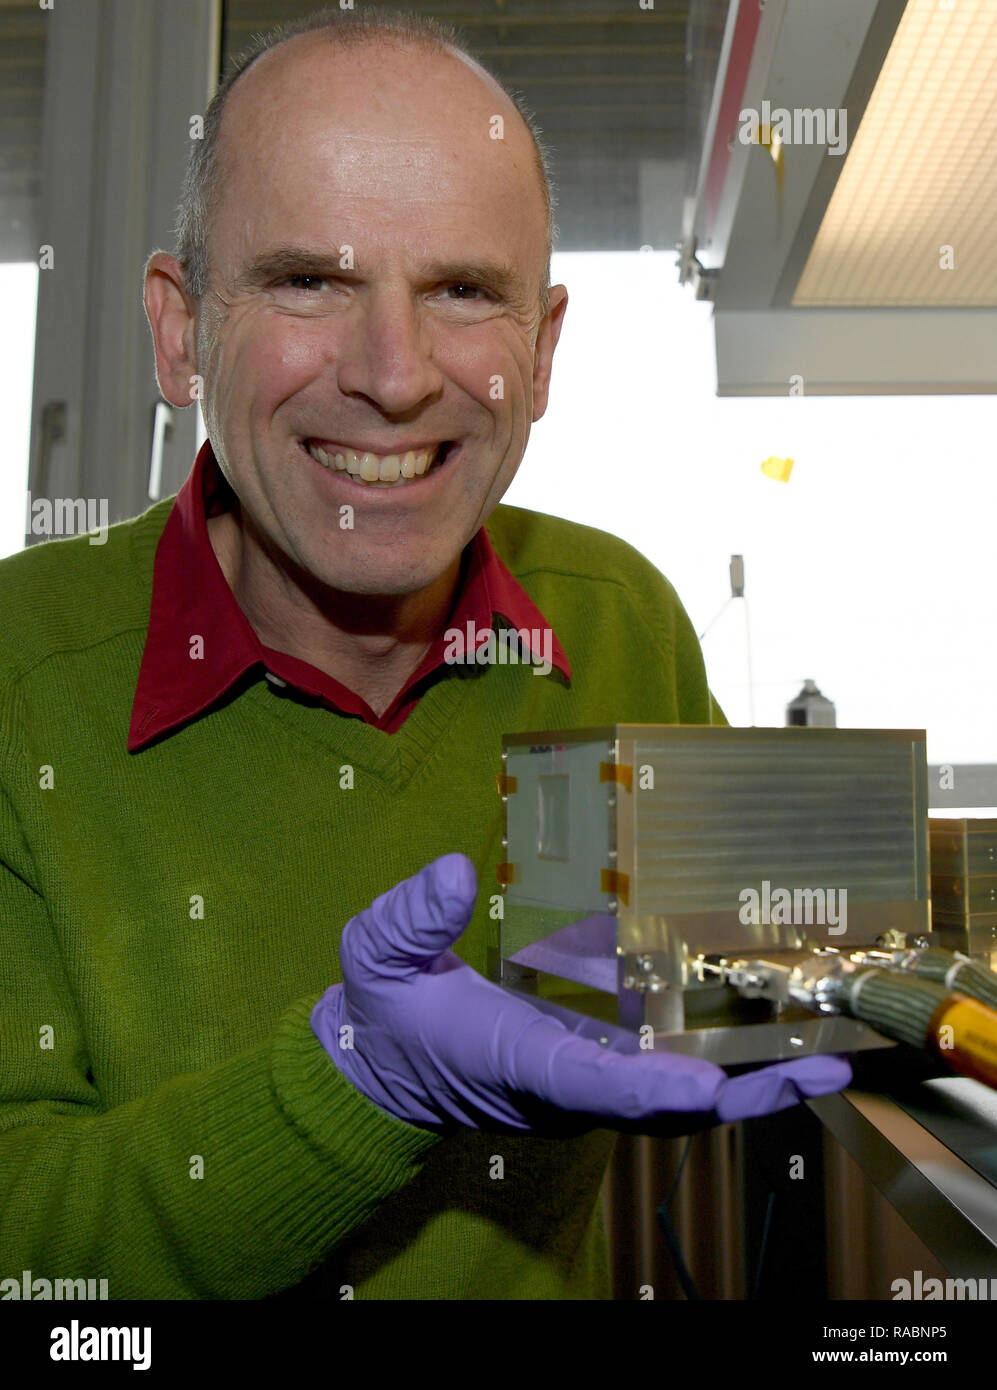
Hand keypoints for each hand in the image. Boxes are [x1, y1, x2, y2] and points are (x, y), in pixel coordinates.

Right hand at [312, 854, 850, 1131]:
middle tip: (820, 1065)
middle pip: (664, 1109)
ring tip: (823, 1054)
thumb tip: (453, 873)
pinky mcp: (592, 1074)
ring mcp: (584, 1088)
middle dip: (742, 1092)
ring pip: (677, 1103)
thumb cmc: (387, 1012)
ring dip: (750, 1083)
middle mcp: (562, 1088)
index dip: (646, 1088)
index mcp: (515, 1060)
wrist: (382, 1068)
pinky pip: (665, 1082)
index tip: (706, 1084)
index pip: (586, 1083)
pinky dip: (720, 1068)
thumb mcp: (378, 954)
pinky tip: (767, 1036)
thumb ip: (409, 918)